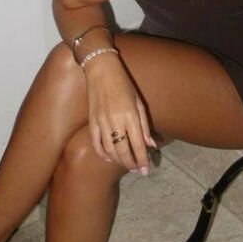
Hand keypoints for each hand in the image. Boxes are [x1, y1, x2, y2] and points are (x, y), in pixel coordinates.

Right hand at [83, 55, 155, 172]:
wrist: (101, 71)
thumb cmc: (124, 84)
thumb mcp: (138, 101)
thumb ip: (144, 125)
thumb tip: (150, 144)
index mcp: (130, 116)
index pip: (137, 144)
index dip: (142, 160)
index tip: (146, 170)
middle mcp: (116, 121)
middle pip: (123, 151)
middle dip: (131, 164)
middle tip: (137, 170)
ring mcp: (102, 122)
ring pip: (109, 150)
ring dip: (118, 161)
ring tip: (126, 165)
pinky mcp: (92, 122)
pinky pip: (96, 143)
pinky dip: (102, 154)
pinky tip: (108, 159)